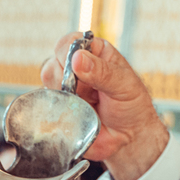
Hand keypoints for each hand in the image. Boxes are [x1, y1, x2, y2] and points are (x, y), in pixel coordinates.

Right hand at [40, 33, 168, 179]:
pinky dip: (59, 111)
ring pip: (47, 85)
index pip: (69, 43)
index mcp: (94, 53)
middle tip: (85, 93)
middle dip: (64, 80)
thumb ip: (102, 72)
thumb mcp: (124, 85)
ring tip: (84, 106)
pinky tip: (76, 116)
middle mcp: (77, 68)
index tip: (75, 69)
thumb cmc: (132, 106)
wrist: (129, 137)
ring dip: (63, 97)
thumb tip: (77, 58)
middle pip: (52, 64)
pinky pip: (49, 106)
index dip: (67, 54)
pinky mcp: (61, 108)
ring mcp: (66, 88)